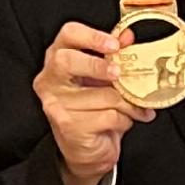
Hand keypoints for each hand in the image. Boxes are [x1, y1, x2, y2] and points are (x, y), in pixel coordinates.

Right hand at [36, 21, 150, 184]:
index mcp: (58, 58)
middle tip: (118, 73)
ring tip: (134, 107)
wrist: (86, 150)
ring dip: (127, 102)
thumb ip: (113, 54)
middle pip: (67, 60)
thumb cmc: (93, 108)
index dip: (92, 36)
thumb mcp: (103, 77)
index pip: (68, 34)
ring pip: (101, 94)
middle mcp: (50, 80)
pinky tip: (123, 121)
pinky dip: (125, 119)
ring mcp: (56, 104)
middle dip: (98, 65)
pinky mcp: (69, 126)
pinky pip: (109, 115)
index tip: (115, 44)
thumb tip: (127, 36)